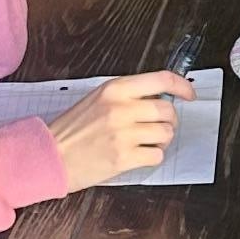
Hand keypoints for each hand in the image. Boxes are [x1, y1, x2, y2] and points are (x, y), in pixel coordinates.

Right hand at [47, 72, 196, 186]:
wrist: (50, 155)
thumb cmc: (73, 128)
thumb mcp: (98, 99)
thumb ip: (128, 95)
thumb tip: (160, 99)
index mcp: (115, 89)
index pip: (161, 80)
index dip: (182, 86)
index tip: (190, 94)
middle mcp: (121, 109)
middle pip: (167, 111)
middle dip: (169, 121)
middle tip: (158, 126)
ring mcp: (123, 134)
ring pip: (165, 134)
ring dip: (160, 140)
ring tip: (144, 142)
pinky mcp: (123, 158)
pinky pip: (156, 155)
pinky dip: (152, 156)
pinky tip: (138, 154)